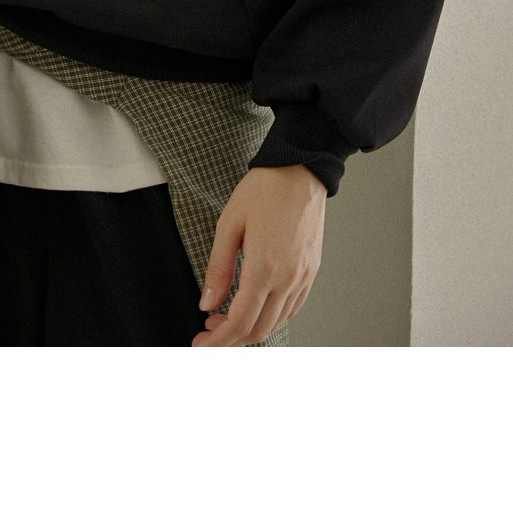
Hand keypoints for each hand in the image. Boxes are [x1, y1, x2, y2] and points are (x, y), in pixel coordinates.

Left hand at [191, 162, 325, 346]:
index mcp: (264, 268)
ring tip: (228, 316)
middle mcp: (288, 278)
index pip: (240, 322)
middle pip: (259, 330)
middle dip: (230, 339)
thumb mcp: (229, 223)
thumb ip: (218, 268)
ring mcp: (303, 276)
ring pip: (276, 322)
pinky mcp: (312, 271)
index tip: (200, 344)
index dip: (218, 341)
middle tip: (209, 331)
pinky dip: (272, 317)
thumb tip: (207, 303)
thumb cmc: (265, 189)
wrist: (301, 168)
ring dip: (250, 329)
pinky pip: (292, 308)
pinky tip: (256, 305)